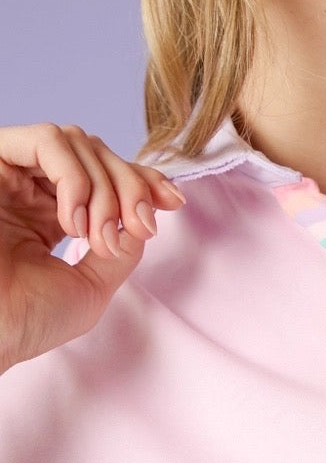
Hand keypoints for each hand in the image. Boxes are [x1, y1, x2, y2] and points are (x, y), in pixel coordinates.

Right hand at [0, 122, 186, 373]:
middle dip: (130, 187)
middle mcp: (31, 189)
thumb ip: (122, 246)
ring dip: (103, 188)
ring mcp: (12, 175)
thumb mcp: (93, 285)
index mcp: (52, 214)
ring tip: (97, 237)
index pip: (105, 175)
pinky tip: (73, 221)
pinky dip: (74, 177)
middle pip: (97, 153)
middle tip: (137, 228)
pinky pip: (46, 141)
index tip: (172, 202)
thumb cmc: (29, 321)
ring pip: (76, 143)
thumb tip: (145, 213)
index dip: (143, 180)